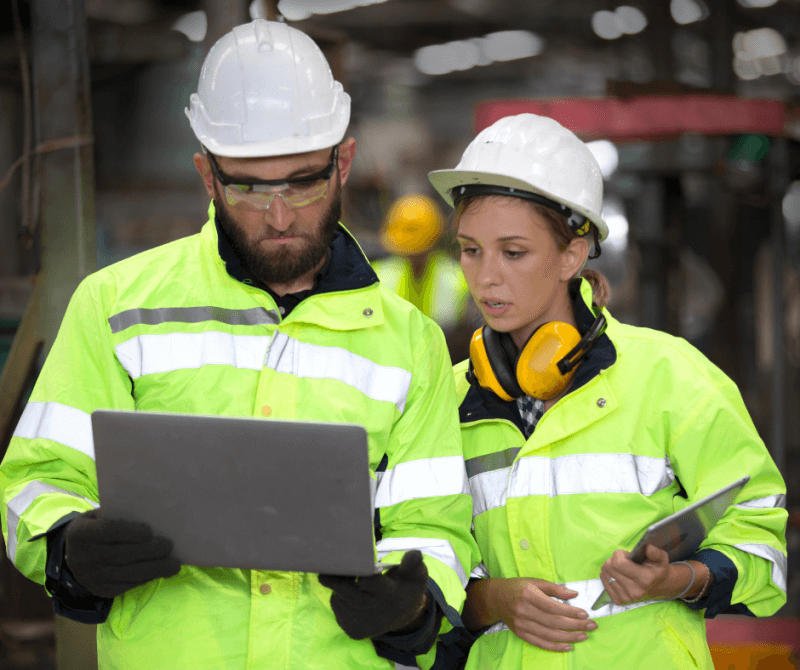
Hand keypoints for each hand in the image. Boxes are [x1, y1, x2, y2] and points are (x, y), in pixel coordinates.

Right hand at [64, 509, 180, 597]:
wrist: (74, 554)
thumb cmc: (98, 527)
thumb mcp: (101, 516)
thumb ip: (120, 516)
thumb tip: (155, 517)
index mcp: (81, 533)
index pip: (108, 531)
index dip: (129, 532)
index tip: (149, 531)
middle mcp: (82, 558)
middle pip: (120, 556)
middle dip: (148, 552)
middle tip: (169, 546)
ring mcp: (91, 577)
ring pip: (127, 574)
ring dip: (154, 569)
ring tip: (174, 564)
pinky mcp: (101, 591)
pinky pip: (127, 586)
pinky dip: (147, 578)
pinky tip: (161, 571)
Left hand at [318, 550, 428, 639]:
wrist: (402, 614)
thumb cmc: (406, 585)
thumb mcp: (415, 574)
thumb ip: (413, 563)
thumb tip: (414, 554)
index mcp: (392, 597)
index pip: (368, 581)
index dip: (358, 569)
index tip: (352, 561)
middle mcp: (377, 615)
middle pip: (347, 591)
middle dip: (337, 576)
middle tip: (328, 564)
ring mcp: (364, 625)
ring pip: (339, 597)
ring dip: (338, 585)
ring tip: (348, 577)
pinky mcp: (353, 631)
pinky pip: (336, 606)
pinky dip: (338, 596)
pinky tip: (349, 593)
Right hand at [476, 578, 596, 652]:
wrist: (496, 598)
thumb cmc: (518, 587)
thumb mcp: (535, 582)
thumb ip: (554, 588)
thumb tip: (574, 594)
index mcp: (529, 595)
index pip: (554, 607)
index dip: (571, 612)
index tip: (585, 614)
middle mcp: (525, 611)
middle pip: (554, 622)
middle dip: (575, 625)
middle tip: (591, 626)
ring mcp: (522, 624)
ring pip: (549, 634)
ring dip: (569, 637)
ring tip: (583, 636)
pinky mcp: (521, 633)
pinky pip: (540, 643)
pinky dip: (555, 647)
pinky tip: (568, 646)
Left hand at [600, 544, 680, 604]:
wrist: (657, 587)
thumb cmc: (656, 570)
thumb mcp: (661, 559)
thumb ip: (655, 552)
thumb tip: (648, 548)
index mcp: (644, 579)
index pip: (619, 563)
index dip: (620, 554)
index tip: (627, 554)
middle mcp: (634, 591)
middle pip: (610, 567)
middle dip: (614, 559)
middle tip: (624, 560)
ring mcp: (625, 597)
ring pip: (604, 573)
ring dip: (610, 566)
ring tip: (621, 568)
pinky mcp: (618, 600)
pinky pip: (603, 581)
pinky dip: (607, 575)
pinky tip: (617, 575)